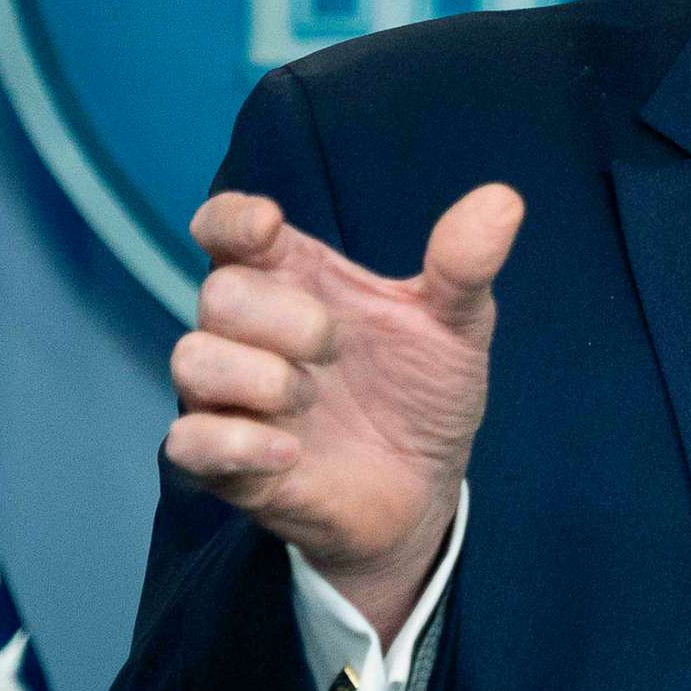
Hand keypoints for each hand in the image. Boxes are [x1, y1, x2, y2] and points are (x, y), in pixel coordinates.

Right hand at [167, 184, 522, 640]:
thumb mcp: (457, 325)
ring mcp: (231, 398)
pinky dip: (236, 441)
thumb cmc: (422, 391)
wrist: (425, 490)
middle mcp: (250, 332)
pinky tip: (289, 450)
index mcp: (295, 279)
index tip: (268, 227)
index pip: (226, 227)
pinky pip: (188, 441)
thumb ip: (466, 266)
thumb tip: (503, 199)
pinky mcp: (224, 462)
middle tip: (334, 346)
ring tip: (312, 399)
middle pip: (217, 292)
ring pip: (192, 359)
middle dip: (280, 316)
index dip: (231, 219)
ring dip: (258, 377)